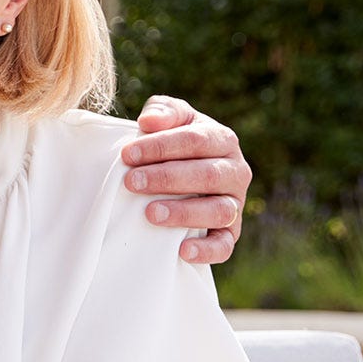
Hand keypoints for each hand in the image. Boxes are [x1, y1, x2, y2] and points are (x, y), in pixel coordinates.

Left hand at [123, 95, 250, 264]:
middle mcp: (235, 172)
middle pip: (208, 175)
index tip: (127, 154)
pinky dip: (207, 250)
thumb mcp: (168, 118)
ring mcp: (235, 203)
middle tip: (132, 182)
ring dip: (184, 213)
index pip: (195, 141)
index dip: (160, 147)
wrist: (181, 170)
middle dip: (167, 178)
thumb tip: (149, 122)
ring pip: (219, 210)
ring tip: (150, 213)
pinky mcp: (230, 232)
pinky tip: (182, 250)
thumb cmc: (171, 142)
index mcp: (222, 140)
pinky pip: (225, 245)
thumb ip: (162, 111)